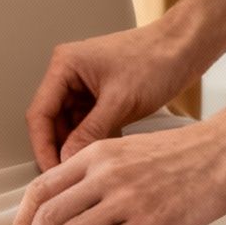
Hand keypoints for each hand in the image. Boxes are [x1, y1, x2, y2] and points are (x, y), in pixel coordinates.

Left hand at [10, 119, 225, 224]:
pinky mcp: (146, 223)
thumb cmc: (181, 155)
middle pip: (48, 215)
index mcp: (96, 155)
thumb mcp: (128, 150)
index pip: (41, 187)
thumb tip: (70, 202)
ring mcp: (125, 199)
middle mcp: (104, 175)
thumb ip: (97, 172)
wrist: (223, 153)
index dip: (23, 217)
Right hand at [25, 20, 206, 169]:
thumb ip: (90, 133)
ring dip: (77, 146)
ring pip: (70, 126)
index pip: (40, 113)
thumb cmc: (157, 58)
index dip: (43, 147)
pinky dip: (92, 140)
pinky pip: (87, 125)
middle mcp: (70, 74)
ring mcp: (85, 86)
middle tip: (68, 176)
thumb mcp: (120, 102)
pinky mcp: (101, 96)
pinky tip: (102, 155)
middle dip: (60, 149)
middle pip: (52, 122)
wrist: (185, 49)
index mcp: (65, 65)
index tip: (52, 172)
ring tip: (86, 168)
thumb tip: (68, 160)